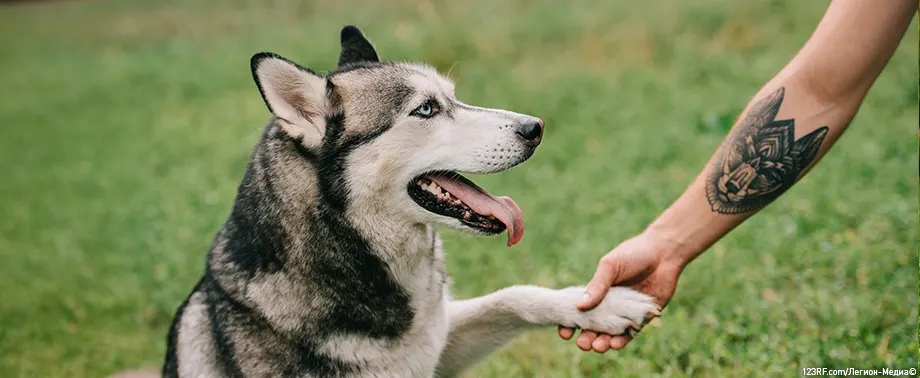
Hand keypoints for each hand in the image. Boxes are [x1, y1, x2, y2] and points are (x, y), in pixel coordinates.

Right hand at [558, 231, 683, 352]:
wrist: (663, 253)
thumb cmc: (633, 254)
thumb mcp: (610, 266)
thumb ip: (597, 285)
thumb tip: (580, 305)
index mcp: (597, 293)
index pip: (579, 312)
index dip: (570, 323)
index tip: (564, 332)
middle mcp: (609, 306)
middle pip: (593, 328)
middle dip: (586, 338)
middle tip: (582, 344)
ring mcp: (625, 313)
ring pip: (610, 334)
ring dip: (602, 342)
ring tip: (598, 346)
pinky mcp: (642, 318)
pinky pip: (630, 334)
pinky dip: (622, 340)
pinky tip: (615, 344)